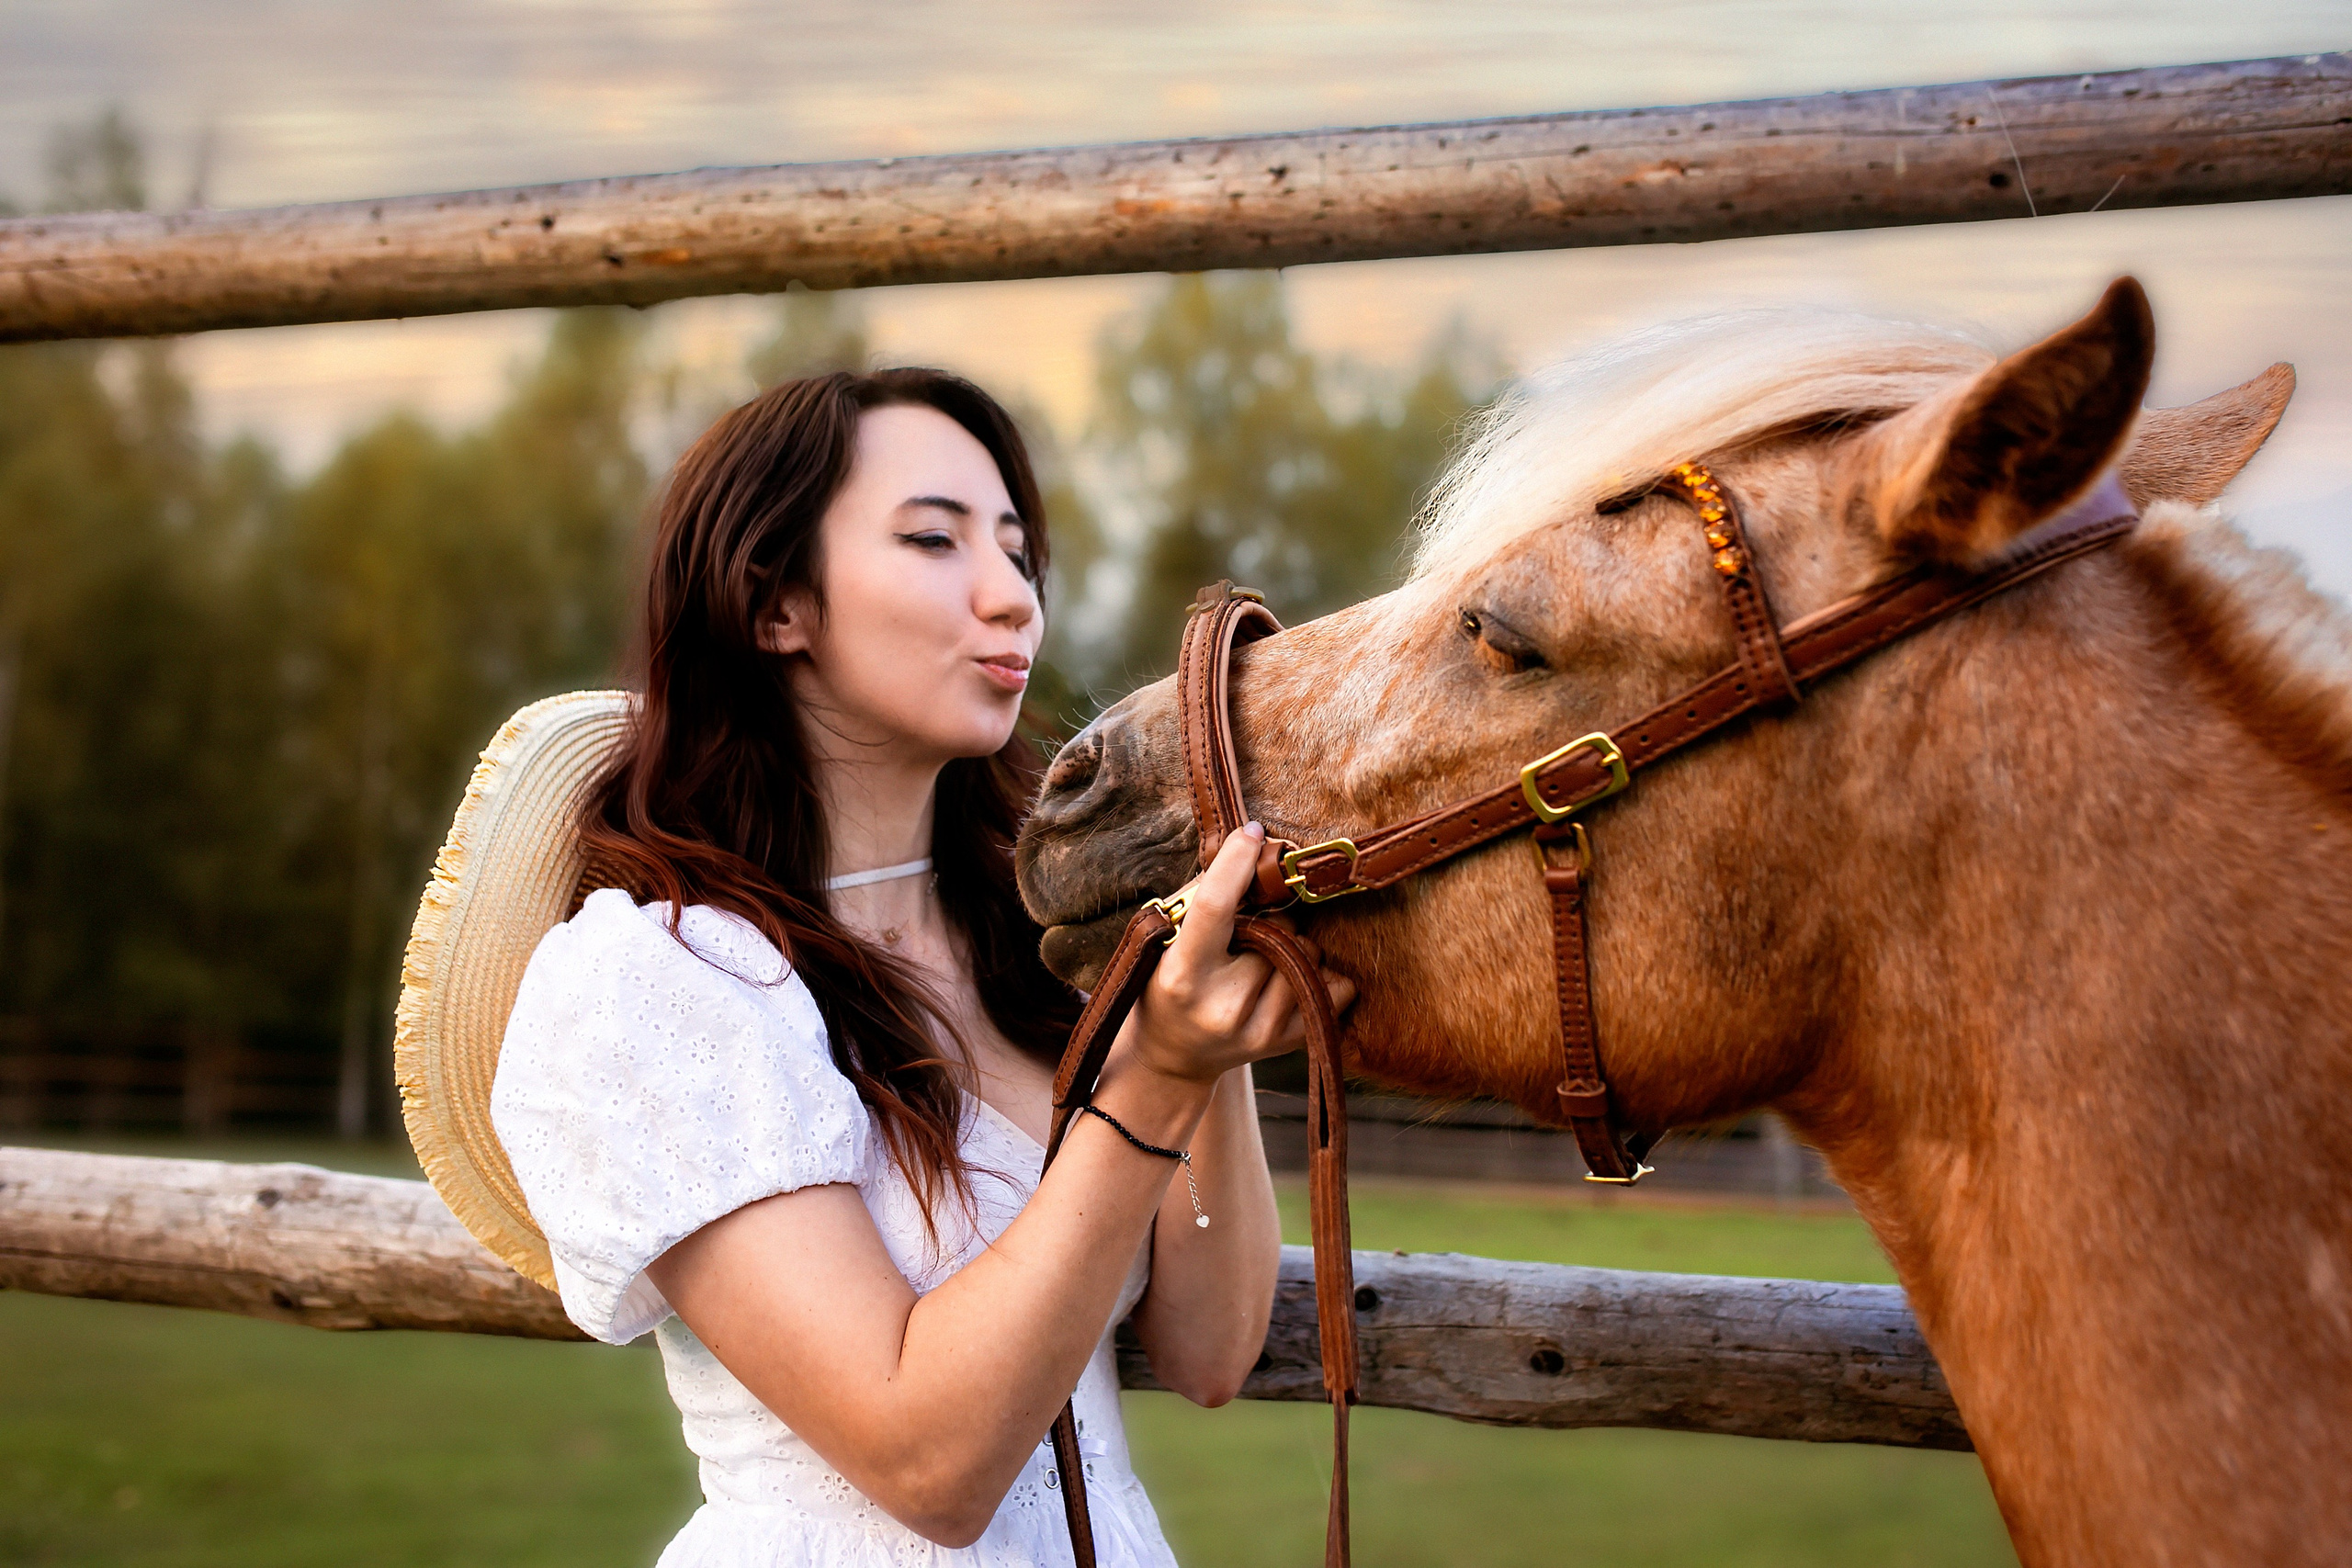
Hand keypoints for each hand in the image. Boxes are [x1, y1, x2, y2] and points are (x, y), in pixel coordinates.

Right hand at [1120, 822, 1357, 1085]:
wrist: (1174, 1057)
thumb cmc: (1167, 986)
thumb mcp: (1166, 943)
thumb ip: (1206, 900)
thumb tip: (1255, 847)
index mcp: (1183, 976)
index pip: (1215, 908)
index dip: (1236, 864)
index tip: (1252, 834)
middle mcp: (1223, 1007)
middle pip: (1276, 929)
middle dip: (1269, 917)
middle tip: (1246, 932)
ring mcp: (1260, 1029)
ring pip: (1308, 953)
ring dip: (1293, 945)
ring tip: (1261, 960)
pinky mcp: (1290, 1043)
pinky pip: (1336, 985)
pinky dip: (1321, 973)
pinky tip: (1290, 978)